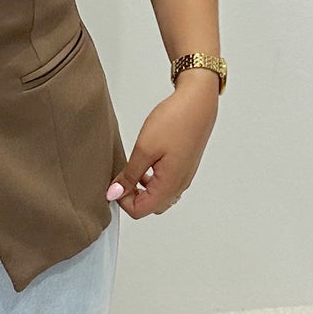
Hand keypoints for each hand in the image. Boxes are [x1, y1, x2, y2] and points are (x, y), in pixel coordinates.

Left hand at [109, 71, 218, 217]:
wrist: (198, 102)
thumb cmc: (176, 121)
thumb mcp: (144, 149)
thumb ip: (129, 175)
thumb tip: (115, 193)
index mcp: (169, 186)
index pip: (139, 211)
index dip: (122, 200)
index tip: (114, 183)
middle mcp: (179, 185)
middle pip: (149, 207)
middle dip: (131, 196)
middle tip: (121, 177)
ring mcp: (183, 177)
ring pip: (158, 196)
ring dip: (141, 188)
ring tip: (132, 168)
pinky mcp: (185, 167)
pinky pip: (165, 184)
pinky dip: (152, 180)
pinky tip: (146, 163)